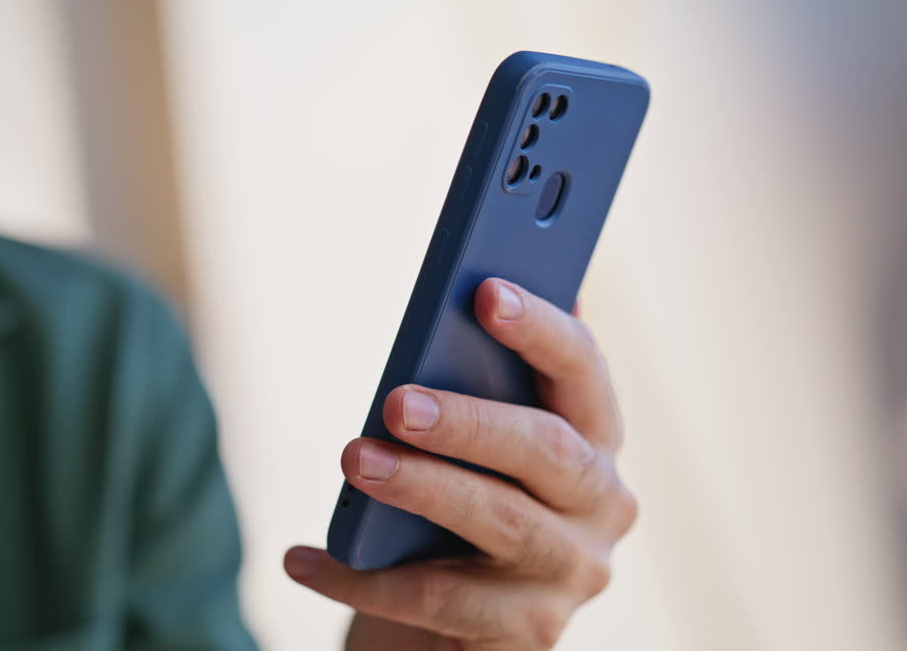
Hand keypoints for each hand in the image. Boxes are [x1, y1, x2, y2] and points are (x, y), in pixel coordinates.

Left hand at [284, 278, 636, 649]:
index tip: (486, 291)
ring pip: (503, 521)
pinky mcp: (532, 631)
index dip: (542, 329)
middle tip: (397, 402)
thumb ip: (483, 377)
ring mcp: (574, 571)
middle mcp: (604, 501)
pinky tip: (303, 558)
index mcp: (595, 435)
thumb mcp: (474, 440)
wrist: (452, 629)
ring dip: (424, 486)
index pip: (585, 370)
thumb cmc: (458, 506)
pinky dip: (365, 579)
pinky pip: (440, 600)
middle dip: (471, 420)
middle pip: (549, 449)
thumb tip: (470, 289)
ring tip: (354, 459)